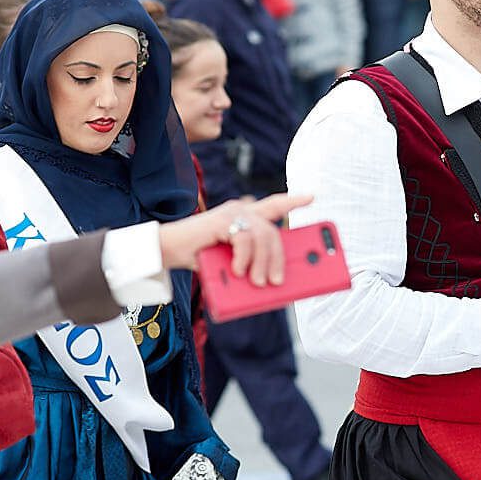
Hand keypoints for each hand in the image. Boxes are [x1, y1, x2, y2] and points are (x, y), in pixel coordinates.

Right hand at [156, 193, 311, 281]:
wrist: (168, 253)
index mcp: (243, 218)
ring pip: (264, 235)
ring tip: (260, 282)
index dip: (292, 201)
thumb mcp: (231, 262)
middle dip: (278, 258)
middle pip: (273, 231)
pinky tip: (238, 269)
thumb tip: (275, 281)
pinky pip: (245, 238)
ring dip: (264, 263)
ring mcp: (231, 213)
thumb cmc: (199, 257)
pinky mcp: (221, 220)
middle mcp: (240, 210)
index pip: (273, 205)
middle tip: (277, 281)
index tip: (312, 197)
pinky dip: (244, 258)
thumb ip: (250, 264)